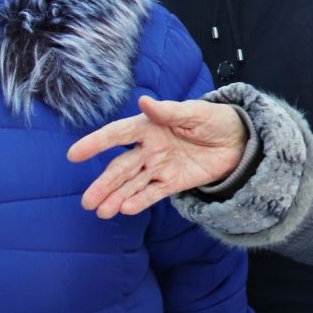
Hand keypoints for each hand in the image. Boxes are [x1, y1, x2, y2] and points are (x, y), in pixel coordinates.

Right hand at [71, 96, 246, 218]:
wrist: (238, 141)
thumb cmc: (214, 120)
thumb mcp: (196, 113)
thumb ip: (169, 111)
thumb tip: (144, 102)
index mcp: (149, 126)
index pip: (117, 135)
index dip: (96, 144)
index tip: (74, 155)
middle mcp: (149, 148)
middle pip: (121, 168)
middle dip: (104, 184)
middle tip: (87, 201)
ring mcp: (159, 167)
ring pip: (132, 184)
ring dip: (116, 197)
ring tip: (101, 211)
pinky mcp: (172, 182)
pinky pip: (152, 193)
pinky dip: (139, 201)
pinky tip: (125, 210)